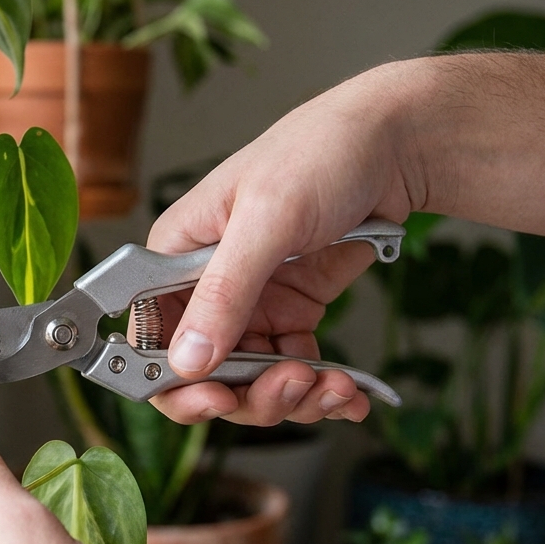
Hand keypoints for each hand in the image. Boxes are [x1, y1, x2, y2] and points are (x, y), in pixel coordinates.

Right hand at [146, 59, 427, 425]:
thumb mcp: (267, 220)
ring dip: (292, 396)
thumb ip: (224, 292)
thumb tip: (186, 362)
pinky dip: (322, 389)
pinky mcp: (292, 311)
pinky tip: (349, 393)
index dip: (174, 381)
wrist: (394, 144)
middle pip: (203, 373)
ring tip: (333, 386)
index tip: (218, 400)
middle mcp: (205, 287)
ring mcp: (251, 303)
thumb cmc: (320, 153)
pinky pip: (293, 368)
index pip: (150, 339)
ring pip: (251, 381)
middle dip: (249, 393)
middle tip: (294, 385)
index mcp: (175, 257)